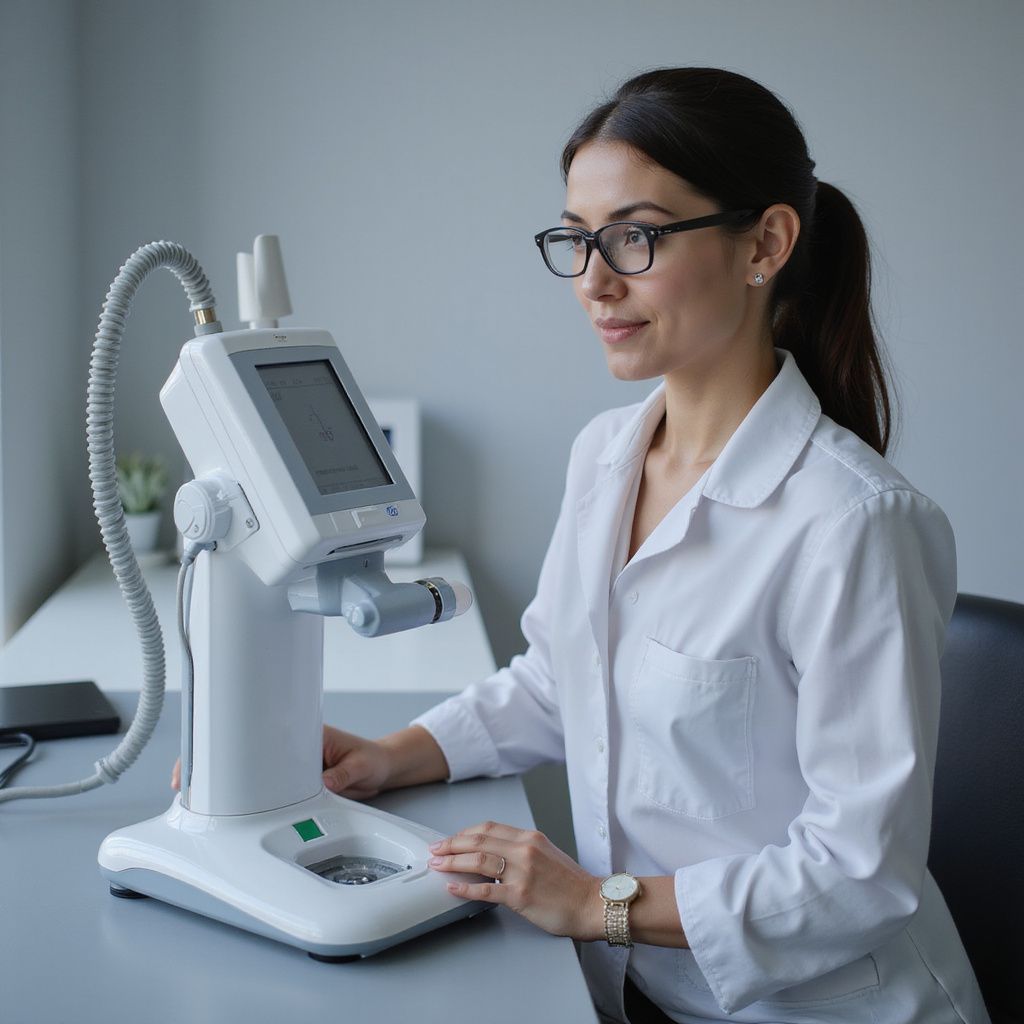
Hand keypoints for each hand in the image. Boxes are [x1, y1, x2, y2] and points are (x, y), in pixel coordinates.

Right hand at [170, 726, 392, 799]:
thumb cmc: (371, 759)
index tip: (203, 753)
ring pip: (247, 776)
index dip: (228, 739)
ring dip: (225, 789)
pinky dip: (245, 803)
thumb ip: (344, 775)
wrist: (381, 769)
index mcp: (302, 732)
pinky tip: (226, 815)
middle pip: (242, 754)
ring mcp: (286, 768)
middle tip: (183, 784)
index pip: (257, 730)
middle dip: (212, 768)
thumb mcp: (361, 766)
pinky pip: (262, 794)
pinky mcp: (290, 787)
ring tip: (197, 803)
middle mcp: (288, 748)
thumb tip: (324, 783)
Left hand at [427, 821, 602, 940]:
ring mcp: (522, 872)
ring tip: (437, 865)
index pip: (489, 828)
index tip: (451, 839)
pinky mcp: (520, 895)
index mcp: (530, 838)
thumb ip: (522, 850)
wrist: (593, 903)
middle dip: (452, 844)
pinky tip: (452, 887)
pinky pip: (485, 890)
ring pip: (478, 860)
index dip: (465, 833)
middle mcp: (524, 850)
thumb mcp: (547, 854)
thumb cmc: (572, 884)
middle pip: (478, 840)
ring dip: (452, 861)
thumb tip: (495, 854)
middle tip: (436, 849)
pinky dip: (465, 887)